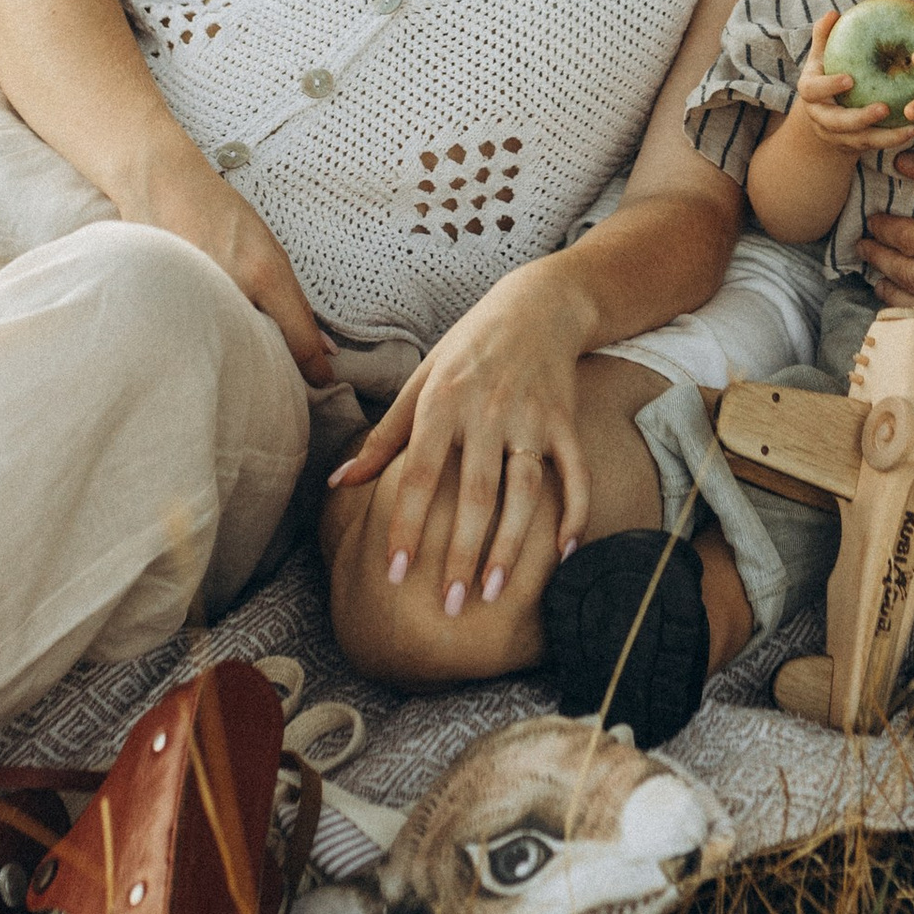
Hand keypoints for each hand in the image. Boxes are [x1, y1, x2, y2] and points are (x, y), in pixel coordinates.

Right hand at [137, 145, 336, 389]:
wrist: (161, 184)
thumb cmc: (221, 213)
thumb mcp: (270, 249)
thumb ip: (296, 303)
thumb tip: (324, 351)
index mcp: (263, 273)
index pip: (298, 339)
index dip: (313, 369)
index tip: (321, 384)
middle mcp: (232, 288)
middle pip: (261, 353)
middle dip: (270, 367)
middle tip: (274, 372)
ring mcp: (196, 297)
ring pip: (226, 349)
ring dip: (235, 354)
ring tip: (231, 344)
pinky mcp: (165, 305)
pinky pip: (193, 338)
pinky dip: (202, 339)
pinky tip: (199, 330)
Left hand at [324, 274, 589, 616]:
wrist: (535, 307)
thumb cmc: (466, 350)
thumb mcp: (419, 382)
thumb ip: (383, 438)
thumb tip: (338, 483)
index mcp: (441, 403)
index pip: (419, 474)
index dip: (407, 525)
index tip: (397, 573)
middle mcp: (486, 412)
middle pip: (475, 494)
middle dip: (463, 554)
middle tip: (451, 606)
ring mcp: (530, 417)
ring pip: (524, 491)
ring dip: (511, 546)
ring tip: (495, 593)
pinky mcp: (565, 421)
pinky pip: (574, 473)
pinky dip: (573, 513)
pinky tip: (563, 555)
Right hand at [791, 5, 910, 152]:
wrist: (821, 114)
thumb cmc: (826, 73)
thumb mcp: (822, 56)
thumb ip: (825, 37)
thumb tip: (833, 13)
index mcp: (810, 93)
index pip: (814, 90)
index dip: (829, 87)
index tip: (850, 79)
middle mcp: (820, 117)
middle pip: (837, 123)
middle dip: (861, 118)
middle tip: (884, 108)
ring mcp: (836, 136)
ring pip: (860, 140)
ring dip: (885, 137)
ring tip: (911, 128)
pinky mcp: (851, 147)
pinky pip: (873, 146)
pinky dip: (892, 140)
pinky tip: (912, 131)